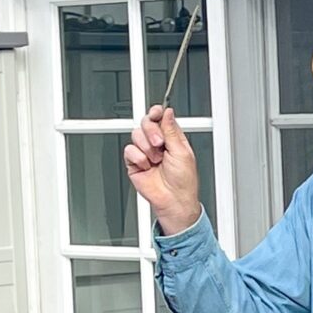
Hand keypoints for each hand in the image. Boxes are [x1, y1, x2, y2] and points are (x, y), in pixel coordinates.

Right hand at [126, 105, 201, 233]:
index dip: (157, 113)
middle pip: (146, 123)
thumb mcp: (181, 151)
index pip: (161, 118)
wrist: (173, 200)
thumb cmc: (183, 180)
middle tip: (160, 143)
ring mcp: (145, 152)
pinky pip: (129, 150)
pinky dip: (139, 158)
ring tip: (156, 160)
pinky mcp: (134, 162)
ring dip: (147, 147)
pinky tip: (147, 166)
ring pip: (136, 135)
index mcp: (172, 138)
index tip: (156, 113)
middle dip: (152, 131)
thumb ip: (172, 130)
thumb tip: (168, 112)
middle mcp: (158, 143)